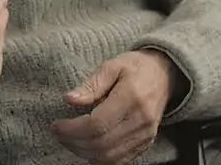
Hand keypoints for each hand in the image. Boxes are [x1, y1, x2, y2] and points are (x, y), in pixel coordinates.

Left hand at [51, 50, 177, 164]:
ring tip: (69, 141)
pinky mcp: (146, 143)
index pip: (97, 124)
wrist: (165, 75)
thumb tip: (69, 99)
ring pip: (110, 156)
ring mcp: (145, 135)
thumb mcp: (112, 65)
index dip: (73, 129)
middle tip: (58, 133)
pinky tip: (87, 149)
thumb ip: (91, 84)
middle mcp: (140, 121)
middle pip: (102, 144)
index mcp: (131, 98)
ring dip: (84, 153)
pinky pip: (121, 160)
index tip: (56, 126)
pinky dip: (101, 159)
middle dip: (74, 142)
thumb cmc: (135, 67)